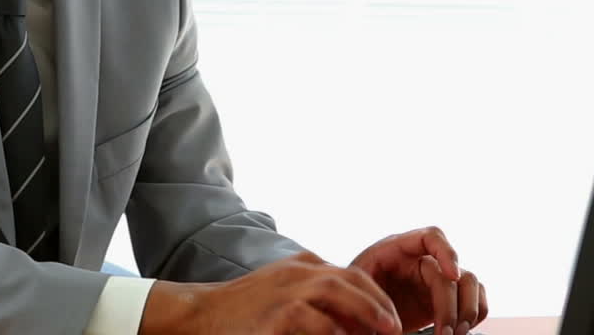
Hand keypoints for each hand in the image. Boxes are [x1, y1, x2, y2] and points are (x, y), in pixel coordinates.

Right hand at [141, 250, 403, 334]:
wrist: (198, 315)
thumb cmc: (242, 310)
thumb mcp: (280, 291)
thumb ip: (313, 297)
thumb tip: (351, 320)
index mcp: (301, 266)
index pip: (350, 273)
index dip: (376, 295)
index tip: (392, 318)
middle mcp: (296, 274)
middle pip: (349, 279)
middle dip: (377, 303)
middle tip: (395, 327)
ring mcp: (285, 292)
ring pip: (336, 293)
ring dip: (365, 314)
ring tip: (384, 331)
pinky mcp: (276, 316)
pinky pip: (315, 324)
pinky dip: (333, 333)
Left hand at [349, 227, 487, 334]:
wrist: (352, 307)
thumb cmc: (349, 294)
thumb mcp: (355, 289)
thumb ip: (374, 295)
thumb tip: (393, 321)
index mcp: (397, 248)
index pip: (431, 236)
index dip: (446, 252)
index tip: (452, 277)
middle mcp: (422, 260)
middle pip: (455, 274)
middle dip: (452, 306)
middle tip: (445, 332)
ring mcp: (436, 278)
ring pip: (471, 284)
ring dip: (467, 312)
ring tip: (453, 334)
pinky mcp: (445, 298)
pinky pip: (475, 299)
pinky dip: (475, 315)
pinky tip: (460, 331)